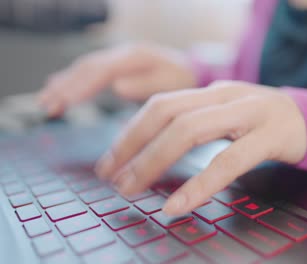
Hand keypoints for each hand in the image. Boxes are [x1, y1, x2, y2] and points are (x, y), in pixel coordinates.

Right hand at [38, 43, 195, 116]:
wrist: (190, 68)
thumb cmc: (182, 78)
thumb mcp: (170, 82)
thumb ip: (145, 85)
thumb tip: (118, 86)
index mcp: (134, 57)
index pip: (100, 71)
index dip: (80, 86)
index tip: (63, 102)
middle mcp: (122, 54)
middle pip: (87, 68)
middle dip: (66, 86)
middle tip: (46, 105)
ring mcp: (118, 59)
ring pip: (85, 68)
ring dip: (64, 84)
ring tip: (46, 100)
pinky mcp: (116, 66)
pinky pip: (90, 71)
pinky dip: (72, 81)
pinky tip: (59, 89)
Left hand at [95, 81, 306, 215]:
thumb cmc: (263, 124)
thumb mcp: (226, 117)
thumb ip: (194, 126)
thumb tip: (150, 151)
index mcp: (211, 92)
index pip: (160, 105)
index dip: (129, 133)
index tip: (109, 163)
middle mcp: (226, 95)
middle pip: (168, 113)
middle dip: (133, 147)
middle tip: (113, 179)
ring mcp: (250, 112)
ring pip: (191, 129)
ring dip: (155, 160)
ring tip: (134, 188)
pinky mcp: (271, 135)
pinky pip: (230, 159)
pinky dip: (200, 183)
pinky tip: (180, 203)